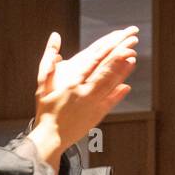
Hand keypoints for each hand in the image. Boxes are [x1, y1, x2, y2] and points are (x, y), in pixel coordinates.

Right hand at [30, 27, 138, 161]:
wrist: (50, 138)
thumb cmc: (45, 111)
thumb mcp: (42, 84)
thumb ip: (49, 60)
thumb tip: (55, 36)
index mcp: (72, 84)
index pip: (93, 61)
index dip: (107, 49)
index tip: (117, 38)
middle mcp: (84, 93)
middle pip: (105, 70)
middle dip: (120, 54)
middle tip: (132, 42)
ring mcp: (92, 105)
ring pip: (110, 84)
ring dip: (123, 71)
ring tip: (133, 59)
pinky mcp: (96, 116)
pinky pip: (110, 102)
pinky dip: (119, 94)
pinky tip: (127, 86)